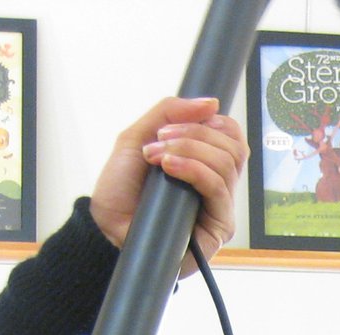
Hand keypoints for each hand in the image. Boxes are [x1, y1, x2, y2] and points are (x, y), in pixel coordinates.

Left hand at [90, 97, 250, 272]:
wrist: (106, 226)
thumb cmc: (121, 189)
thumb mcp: (138, 137)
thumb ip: (169, 112)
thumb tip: (212, 102)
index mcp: (204, 163)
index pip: (231, 136)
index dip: (211, 122)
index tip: (175, 125)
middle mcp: (217, 184)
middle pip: (233, 146)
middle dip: (195, 135)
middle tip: (160, 141)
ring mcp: (220, 206)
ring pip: (227, 164)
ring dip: (190, 150)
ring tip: (157, 157)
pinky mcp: (219, 227)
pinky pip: (219, 189)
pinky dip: (194, 170)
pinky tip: (169, 168)